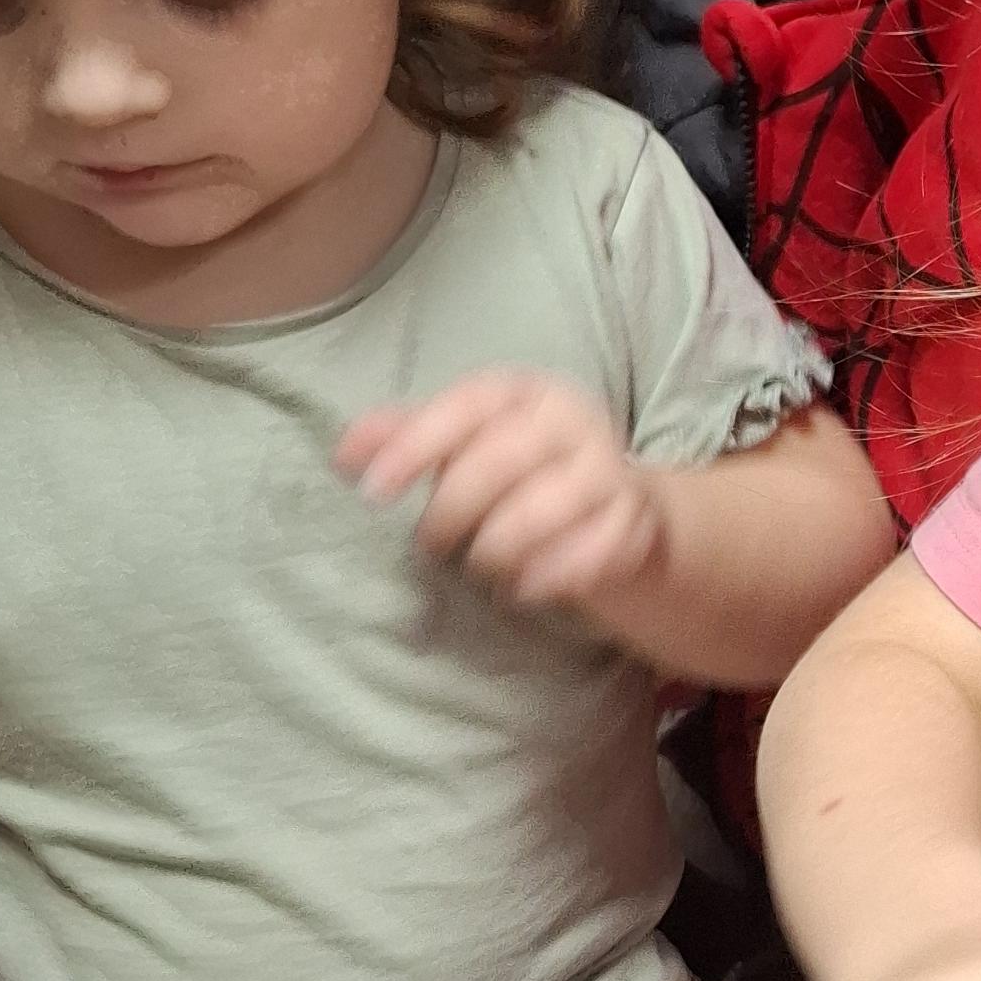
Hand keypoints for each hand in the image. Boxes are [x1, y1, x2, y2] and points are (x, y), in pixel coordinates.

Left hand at [340, 371, 665, 623]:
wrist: (619, 508)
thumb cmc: (522, 471)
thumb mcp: (466, 443)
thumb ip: (407, 438)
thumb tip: (344, 454)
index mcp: (526, 392)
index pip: (467, 406)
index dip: (415, 444)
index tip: (371, 489)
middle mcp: (573, 420)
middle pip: (501, 459)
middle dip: (453, 509)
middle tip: (429, 543)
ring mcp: (610, 469)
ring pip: (544, 508)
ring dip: (498, 547)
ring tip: (480, 564)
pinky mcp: (636, 521)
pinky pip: (591, 552)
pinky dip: (551, 575)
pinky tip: (525, 588)